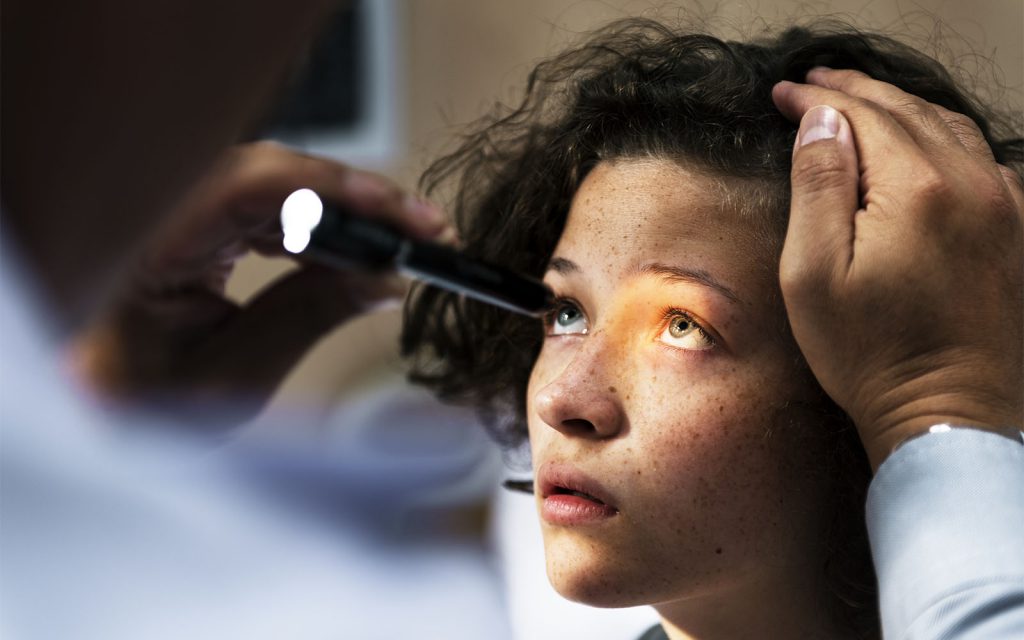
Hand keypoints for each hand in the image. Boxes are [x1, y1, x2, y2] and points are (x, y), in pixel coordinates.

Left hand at [69, 141, 448, 429]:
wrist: (94, 418)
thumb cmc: (139, 406)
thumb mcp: (235, 373)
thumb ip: (311, 315)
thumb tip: (387, 277)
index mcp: (150, 242)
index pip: (254, 184)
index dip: (336, 189)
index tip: (401, 216)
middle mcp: (162, 213)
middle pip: (276, 176)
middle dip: (355, 200)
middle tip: (423, 230)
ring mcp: (182, 216)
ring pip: (280, 189)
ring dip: (346, 216)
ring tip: (403, 245)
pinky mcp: (199, 227)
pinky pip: (271, 211)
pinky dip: (319, 231)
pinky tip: (357, 254)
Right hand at [772, 68, 1023, 468]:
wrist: (949, 413)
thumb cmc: (871, 353)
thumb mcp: (813, 272)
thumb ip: (818, 186)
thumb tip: (822, 123)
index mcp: (917, 188)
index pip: (861, 115)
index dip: (816, 98)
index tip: (782, 92)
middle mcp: (971, 183)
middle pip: (907, 111)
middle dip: (855, 91)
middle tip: (814, 82)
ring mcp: (1004, 205)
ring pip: (950, 127)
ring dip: (901, 107)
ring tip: (861, 101)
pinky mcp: (1016, 231)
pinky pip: (984, 158)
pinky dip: (945, 136)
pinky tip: (925, 143)